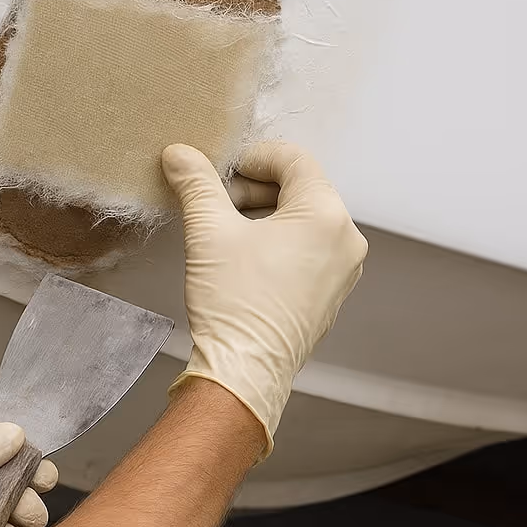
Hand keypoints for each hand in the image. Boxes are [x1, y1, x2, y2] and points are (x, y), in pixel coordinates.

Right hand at [162, 141, 367, 456]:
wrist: (244, 372)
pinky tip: (244, 261)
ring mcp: (344, 271)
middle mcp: (346, 239)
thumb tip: (180, 154)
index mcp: (326, 214)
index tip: (220, 170)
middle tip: (216, 203)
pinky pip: (309, 252)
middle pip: (301, 189)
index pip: (293, 159)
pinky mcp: (331, 296)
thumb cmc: (234, 304)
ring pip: (305, 221)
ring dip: (265, 216)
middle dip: (255, 189)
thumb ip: (197, 185)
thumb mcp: (209, 232)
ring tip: (226, 232)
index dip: (252, 157)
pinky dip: (279, 244)